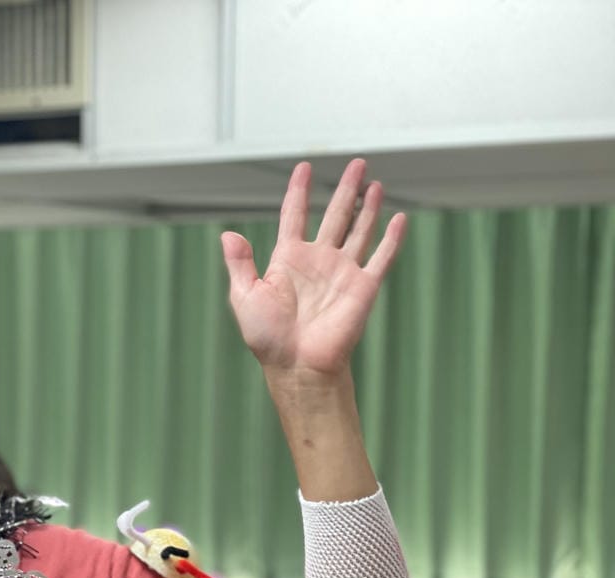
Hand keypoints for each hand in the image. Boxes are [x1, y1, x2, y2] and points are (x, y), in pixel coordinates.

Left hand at [222, 159, 405, 378]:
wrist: (297, 365)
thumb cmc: (267, 337)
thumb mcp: (245, 297)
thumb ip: (239, 264)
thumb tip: (227, 235)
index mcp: (288, 259)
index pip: (294, 215)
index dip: (298, 191)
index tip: (304, 167)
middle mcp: (318, 260)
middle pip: (335, 215)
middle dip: (346, 189)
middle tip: (357, 163)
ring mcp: (342, 272)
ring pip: (359, 229)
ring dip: (367, 206)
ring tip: (374, 182)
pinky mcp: (363, 287)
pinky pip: (381, 257)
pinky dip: (391, 238)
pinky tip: (399, 217)